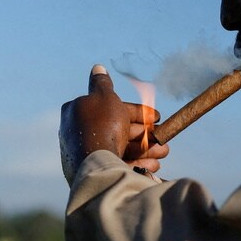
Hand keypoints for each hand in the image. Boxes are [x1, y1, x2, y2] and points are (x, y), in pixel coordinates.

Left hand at [59, 64, 168, 183]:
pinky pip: (118, 163)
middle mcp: (78, 133)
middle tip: (163, 138)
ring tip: (163, 152)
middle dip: (145, 133)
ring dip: (146, 149)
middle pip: (118, 129)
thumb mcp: (104, 96)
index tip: (157, 117)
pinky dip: (137, 163)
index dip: (136, 112)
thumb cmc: (101, 126)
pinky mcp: (94, 172)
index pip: (110, 107)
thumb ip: (102, 83)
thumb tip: (97, 68)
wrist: (97, 164)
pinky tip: (153, 165)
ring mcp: (85, 154)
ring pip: (121, 148)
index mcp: (77, 112)